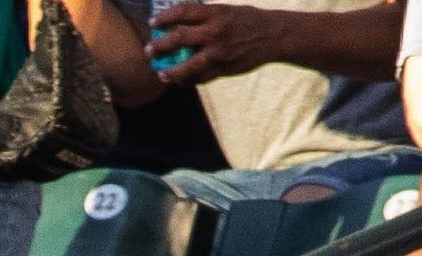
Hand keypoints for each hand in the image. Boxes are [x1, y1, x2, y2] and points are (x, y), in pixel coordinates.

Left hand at [146, 4, 277, 85]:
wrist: (273, 36)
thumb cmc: (248, 20)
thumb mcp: (227, 11)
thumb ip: (207, 17)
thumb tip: (183, 22)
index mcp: (215, 13)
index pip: (182, 12)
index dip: (164, 17)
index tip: (153, 22)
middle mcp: (214, 32)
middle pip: (179, 39)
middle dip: (160, 46)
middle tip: (149, 50)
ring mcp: (218, 53)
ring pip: (187, 66)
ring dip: (171, 71)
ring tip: (161, 73)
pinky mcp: (223, 69)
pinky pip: (200, 78)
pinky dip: (188, 80)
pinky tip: (179, 80)